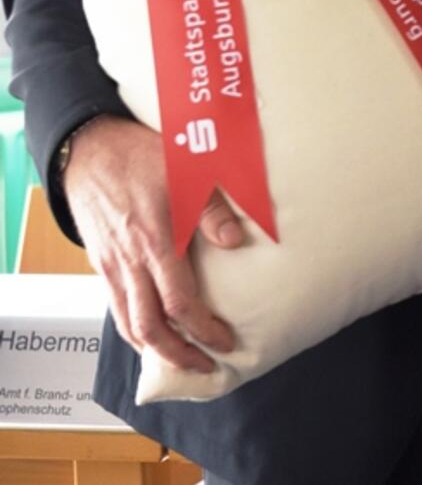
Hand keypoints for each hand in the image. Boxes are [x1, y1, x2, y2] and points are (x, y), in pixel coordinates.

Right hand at [63, 115, 241, 371]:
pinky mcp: (100, 261)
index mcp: (154, 241)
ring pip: (127, 322)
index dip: (204, 330)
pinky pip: (115, 306)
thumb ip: (214, 207)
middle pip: (149, 327)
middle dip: (179, 354)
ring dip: (155, 347)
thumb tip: (236, 241)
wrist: (90, 148)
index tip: (225, 343)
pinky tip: (152, 329)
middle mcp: (128, 260)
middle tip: (205, 368)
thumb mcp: (189, 169)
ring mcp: (110, 264)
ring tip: (180, 358)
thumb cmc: (144, 154)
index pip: (179, 304)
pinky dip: (134, 327)